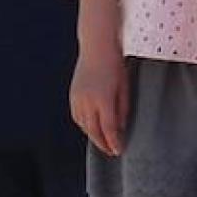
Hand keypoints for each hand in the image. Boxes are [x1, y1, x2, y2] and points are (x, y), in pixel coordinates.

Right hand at [70, 0, 127, 155]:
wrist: (97, 46)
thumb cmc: (115, 63)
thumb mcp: (124, 86)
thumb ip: (122, 108)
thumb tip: (120, 127)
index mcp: (103, 99)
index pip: (108, 128)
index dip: (114, 142)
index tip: (119, 150)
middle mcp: (88, 101)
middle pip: (93, 131)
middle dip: (103, 143)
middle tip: (111, 151)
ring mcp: (77, 98)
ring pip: (84, 125)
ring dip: (93, 135)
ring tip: (103, 141)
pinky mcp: (72, 95)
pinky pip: (77, 117)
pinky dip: (85, 124)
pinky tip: (92, 127)